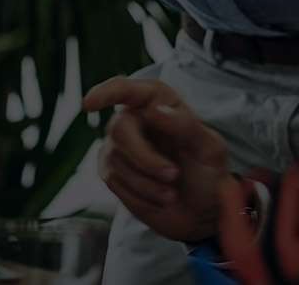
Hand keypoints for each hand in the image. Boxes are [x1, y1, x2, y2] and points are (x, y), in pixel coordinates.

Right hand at [83, 77, 230, 242]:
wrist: (201, 210)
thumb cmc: (207, 171)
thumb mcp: (209, 149)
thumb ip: (185, 126)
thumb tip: (154, 109)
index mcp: (158, 102)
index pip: (125, 89)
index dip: (106, 93)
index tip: (88, 104)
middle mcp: (134, 120)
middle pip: (119, 130)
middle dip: (145, 158)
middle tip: (173, 176)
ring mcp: (119, 147)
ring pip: (116, 160)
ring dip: (148, 182)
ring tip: (171, 192)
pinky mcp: (112, 173)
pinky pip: (115, 182)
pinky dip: (140, 194)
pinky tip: (159, 197)